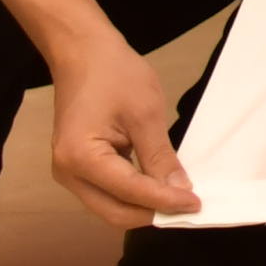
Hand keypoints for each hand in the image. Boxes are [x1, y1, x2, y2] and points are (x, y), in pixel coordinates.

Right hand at [46, 29, 199, 223]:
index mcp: (80, 157)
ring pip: (110, 207)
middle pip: (115, 212)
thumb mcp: (146, 112)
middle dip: (153, 213)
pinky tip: (159, 188)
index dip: (165, 202)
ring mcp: (69, 173)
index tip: (197, 204)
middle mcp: (68, 173)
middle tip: (190, 207)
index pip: (130, 192)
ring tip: (178, 199)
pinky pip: (107, 193)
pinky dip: (133, 195)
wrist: (83, 53)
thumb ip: (160, 157)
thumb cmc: (112, 73)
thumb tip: (178, 190)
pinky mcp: (77, 168)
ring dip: (144, 208)